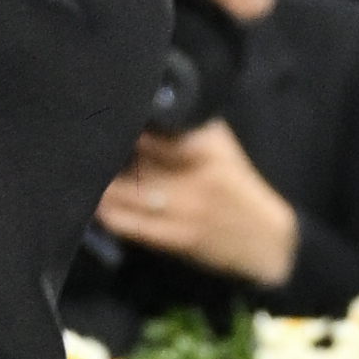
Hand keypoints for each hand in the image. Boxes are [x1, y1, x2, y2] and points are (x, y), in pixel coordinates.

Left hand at [94, 114, 297, 289]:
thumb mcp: (222, 151)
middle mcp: (196, 174)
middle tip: (89, 150)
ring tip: (89, 175)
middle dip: (109, 155)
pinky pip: (131, 224)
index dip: (125, 126)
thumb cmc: (240, 191)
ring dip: (104, 184)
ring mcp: (186, 208)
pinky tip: (98, 205)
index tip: (106, 121)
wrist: (269, 242)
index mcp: (208, 147)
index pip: (153, 130)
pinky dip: (109, 213)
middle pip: (136, 160)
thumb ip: (187, 132)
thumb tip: (146, 116)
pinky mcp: (178, 237)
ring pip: (129, 192)